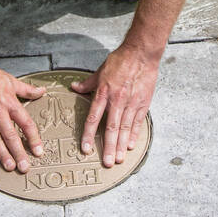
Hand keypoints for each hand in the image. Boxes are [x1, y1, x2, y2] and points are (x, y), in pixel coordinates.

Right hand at [0, 59, 45, 172]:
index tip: (38, 151)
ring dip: (3, 155)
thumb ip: (27, 90)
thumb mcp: (10, 80)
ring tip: (10, 167)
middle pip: (11, 135)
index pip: (25, 123)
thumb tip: (42, 92)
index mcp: (9, 101)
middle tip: (25, 167)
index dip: (33, 138)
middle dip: (19, 153)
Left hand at [71, 44, 160, 164]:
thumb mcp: (101, 70)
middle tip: (107, 163)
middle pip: (111, 127)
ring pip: (125, 127)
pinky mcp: (143, 102)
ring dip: (122, 145)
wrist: (141, 53)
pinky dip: (135, 134)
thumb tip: (74, 87)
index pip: (94, 118)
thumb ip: (88, 83)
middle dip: (109, 147)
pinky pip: (138, 121)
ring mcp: (131, 102)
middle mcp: (117, 100)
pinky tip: (132, 145)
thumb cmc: (121, 60)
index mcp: (104, 92)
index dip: (89, 135)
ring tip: (119, 159)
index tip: (86, 149)